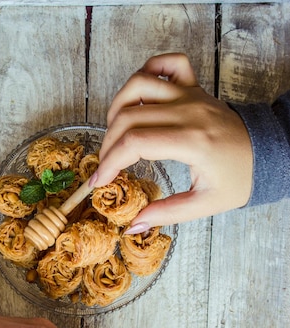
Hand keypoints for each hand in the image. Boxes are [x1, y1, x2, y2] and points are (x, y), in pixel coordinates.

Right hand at [90, 53, 252, 228]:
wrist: (266, 153)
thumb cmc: (238, 179)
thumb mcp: (205, 205)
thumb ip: (167, 214)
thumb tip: (133, 226)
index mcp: (192, 141)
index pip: (135, 143)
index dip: (109, 162)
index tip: (99, 181)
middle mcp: (188, 111)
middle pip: (129, 116)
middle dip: (107, 144)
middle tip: (105, 165)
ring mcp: (191, 94)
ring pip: (139, 83)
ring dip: (117, 107)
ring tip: (115, 132)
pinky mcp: (195, 87)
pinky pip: (167, 63)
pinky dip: (148, 70)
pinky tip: (140, 95)